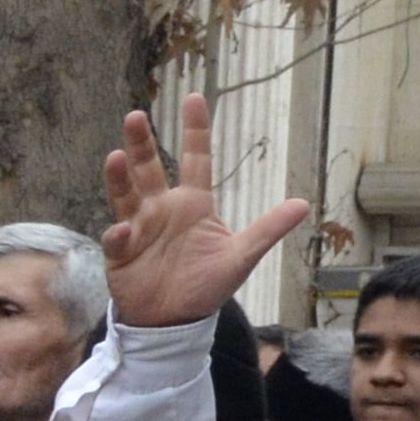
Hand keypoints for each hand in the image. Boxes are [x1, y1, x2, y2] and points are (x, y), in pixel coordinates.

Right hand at [100, 93, 315, 336]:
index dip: (195, 129)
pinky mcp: (120, 252)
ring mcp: (138, 228)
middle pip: (150, 168)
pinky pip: (117, 238)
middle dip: (142, 144)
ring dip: (120, 177)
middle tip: (137, 117)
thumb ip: (268, 229)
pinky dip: (118, 235)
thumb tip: (303, 204)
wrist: (174, 321)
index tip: (193, 98)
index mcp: (193, 205)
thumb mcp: (241, 256)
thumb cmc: (206, 286)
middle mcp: (162, 209)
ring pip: (126, 195)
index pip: (196, 159)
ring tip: (115, 157)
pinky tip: (123, 232)